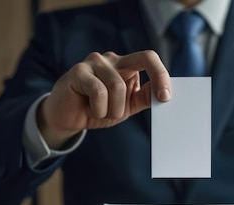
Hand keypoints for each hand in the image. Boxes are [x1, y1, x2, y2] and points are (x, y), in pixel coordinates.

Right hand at [38, 50, 170, 147]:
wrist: (66, 118)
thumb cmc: (96, 109)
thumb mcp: (126, 106)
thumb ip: (144, 98)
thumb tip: (164, 95)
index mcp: (125, 65)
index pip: (149, 59)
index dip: (162, 75)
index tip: (167, 97)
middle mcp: (112, 59)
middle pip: (144, 58)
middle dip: (158, 78)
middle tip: (162, 99)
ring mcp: (95, 62)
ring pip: (119, 86)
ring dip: (114, 109)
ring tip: (101, 113)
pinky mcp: (79, 71)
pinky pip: (99, 92)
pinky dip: (98, 109)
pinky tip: (89, 109)